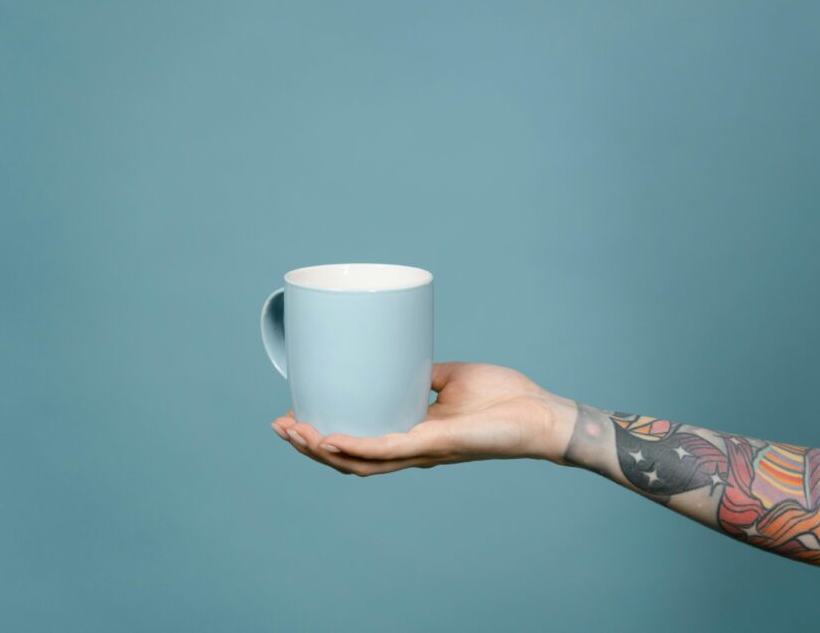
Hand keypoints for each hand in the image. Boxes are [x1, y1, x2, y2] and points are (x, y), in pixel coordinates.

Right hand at [270, 362, 577, 475]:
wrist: (541, 413)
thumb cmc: (506, 399)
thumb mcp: (454, 379)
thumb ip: (427, 374)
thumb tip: (406, 358)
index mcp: (413, 437)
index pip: (359, 446)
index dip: (322, 439)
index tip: (294, 419)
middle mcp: (412, 450)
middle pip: (348, 459)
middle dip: (308, 446)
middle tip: (278, 425)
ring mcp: (422, 451)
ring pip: (358, 461)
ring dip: (319, 449)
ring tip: (290, 431)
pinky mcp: (435, 444)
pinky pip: (386, 450)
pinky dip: (354, 447)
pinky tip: (327, 440)